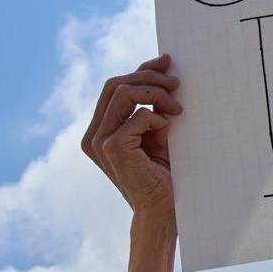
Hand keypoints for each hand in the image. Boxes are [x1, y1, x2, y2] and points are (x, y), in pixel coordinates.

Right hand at [83, 54, 182, 223]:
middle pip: (116, 84)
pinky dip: (158, 118)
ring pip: (124, 93)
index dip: (140, 69)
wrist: (166, 210)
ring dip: (156, 93)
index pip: (114, 87)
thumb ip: (152, 105)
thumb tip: (163, 66)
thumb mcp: (157, 131)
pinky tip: (169, 131)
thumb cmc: (166, 173)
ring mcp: (100, 142)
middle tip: (178, 83)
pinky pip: (139, 116)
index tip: (167, 61)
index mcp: (100, 129)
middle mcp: (94, 135)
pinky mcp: (113, 148)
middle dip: (149, 77)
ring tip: (178, 108)